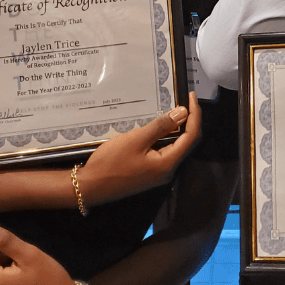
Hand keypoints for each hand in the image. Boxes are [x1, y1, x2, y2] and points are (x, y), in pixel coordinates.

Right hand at [77, 92, 201, 206]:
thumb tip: (183, 113)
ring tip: (176, 109)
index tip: (191, 97)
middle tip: (185, 100)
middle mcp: (167, 170)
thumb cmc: (110, 164)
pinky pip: (165, 151)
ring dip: (178, 128)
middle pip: (187, 142)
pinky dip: (167, 136)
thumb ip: (160, 126)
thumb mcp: (135, 140)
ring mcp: (159, 173)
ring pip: (177, 146)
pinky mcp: (150, 172)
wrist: (89, 187)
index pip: (191, 136)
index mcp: (167, 164)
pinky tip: (161, 126)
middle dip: (190, 120)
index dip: (195, 115)